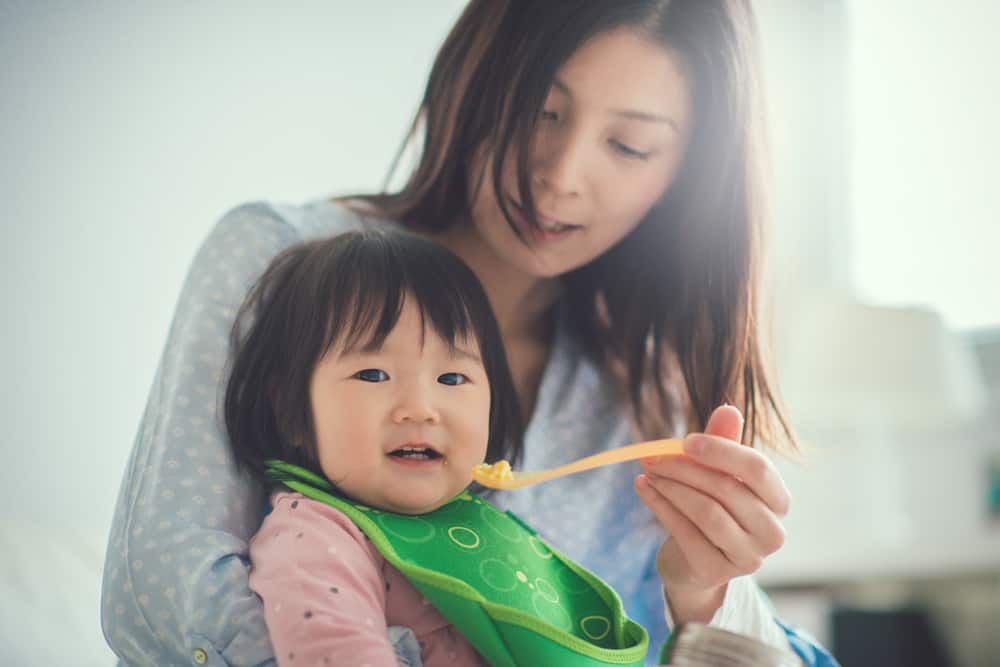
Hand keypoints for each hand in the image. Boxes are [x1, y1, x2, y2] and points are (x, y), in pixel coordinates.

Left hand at [634, 404, 789, 623]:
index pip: (758, 469)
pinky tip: (643, 488)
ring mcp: (747, 558)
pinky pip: (685, 532)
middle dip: (684, 468)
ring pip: (706, 512)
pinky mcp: (716, 573)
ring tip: (648, 471)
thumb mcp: (717, 473)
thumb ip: (724, 443)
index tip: (685, 442)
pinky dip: (659, 505)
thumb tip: (728, 409)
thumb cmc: (711, 506)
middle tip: (651, 455)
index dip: (721, 451)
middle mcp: (772, 533)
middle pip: (727, 489)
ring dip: (670, 486)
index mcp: (779, 501)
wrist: (691, 560)